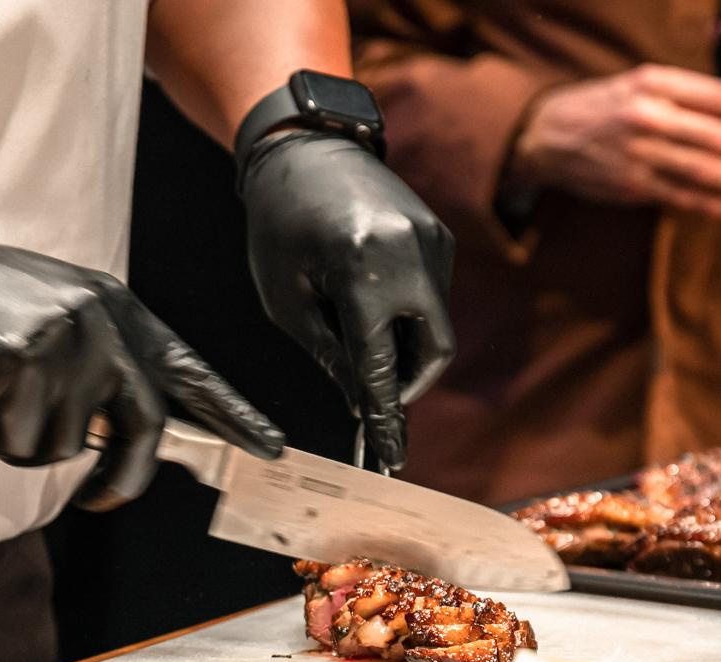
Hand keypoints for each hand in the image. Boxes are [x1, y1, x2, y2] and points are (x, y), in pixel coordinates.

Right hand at [0, 213, 283, 510]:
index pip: (187, 371)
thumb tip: (121, 433)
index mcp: (114, 308)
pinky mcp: (21, 364)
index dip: (231, 414)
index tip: (271, 448)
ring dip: (21, 440)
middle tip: (104, 502)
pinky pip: (21, 445)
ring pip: (67, 447)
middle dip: (123, 478)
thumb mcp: (49, 319)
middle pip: (145, 427)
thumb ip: (96, 367)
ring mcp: (65, 341)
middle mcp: (101, 321)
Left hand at [241, 134, 455, 472]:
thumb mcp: (287, 300)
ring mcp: (433, 241)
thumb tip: (364, 401)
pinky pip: (434, 294)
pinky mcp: (440, 234)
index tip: (390, 454)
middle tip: (378, 398)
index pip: (381, 363)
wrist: (305, 148)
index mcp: (361, 269)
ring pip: (436, 324)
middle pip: (435, 350)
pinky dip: (408, 313)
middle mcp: (410, 253)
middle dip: (409, 383)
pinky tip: (370, 296)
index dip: (385, 414)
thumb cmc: (279, 225)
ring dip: (405, 345)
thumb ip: (330, 354)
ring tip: (357, 331)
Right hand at [507, 66, 720, 220]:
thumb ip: (684, 95)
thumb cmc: (604, 108)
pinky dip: (708, 203)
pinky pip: (677, 195)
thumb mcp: (640, 84)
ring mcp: (638, 153)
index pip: (717, 97)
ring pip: (700, 168)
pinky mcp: (629, 184)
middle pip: (714, 135)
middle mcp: (647, 116)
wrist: (547, 133)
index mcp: (655, 83)